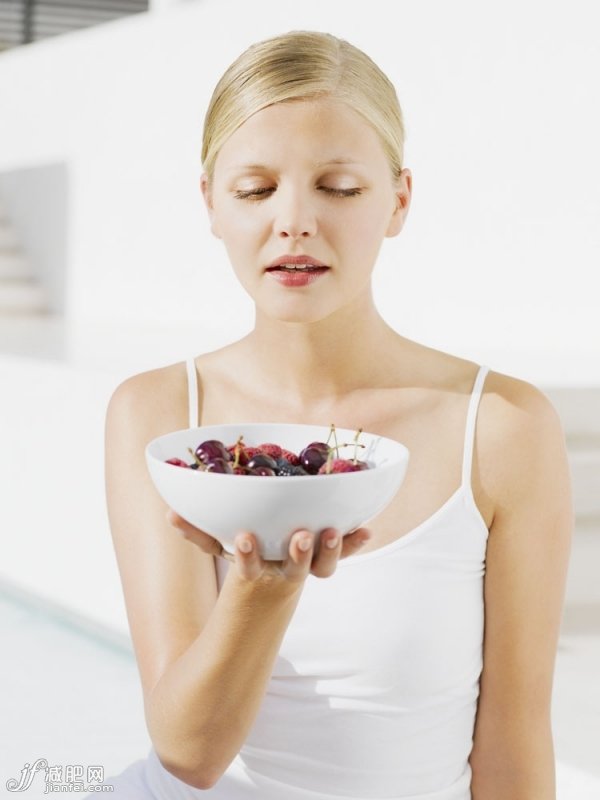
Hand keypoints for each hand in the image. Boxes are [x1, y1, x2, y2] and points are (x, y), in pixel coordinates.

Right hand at [166, 510, 370, 582]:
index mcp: (256, 572)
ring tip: (334, 531)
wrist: (269, 594)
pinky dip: (354, 544)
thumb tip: (171, 514)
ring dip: (331, 550)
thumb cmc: (244, 560)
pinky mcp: (327, 558)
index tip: (244, 538)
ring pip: (322, 565)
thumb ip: (198, 532)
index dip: (248, 556)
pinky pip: (343, 553)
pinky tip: (366, 530)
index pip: (249, 566)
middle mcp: (285, 572)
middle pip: (296, 569)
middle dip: (298, 555)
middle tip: (299, 537)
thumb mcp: (218, 547)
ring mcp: (308, 568)